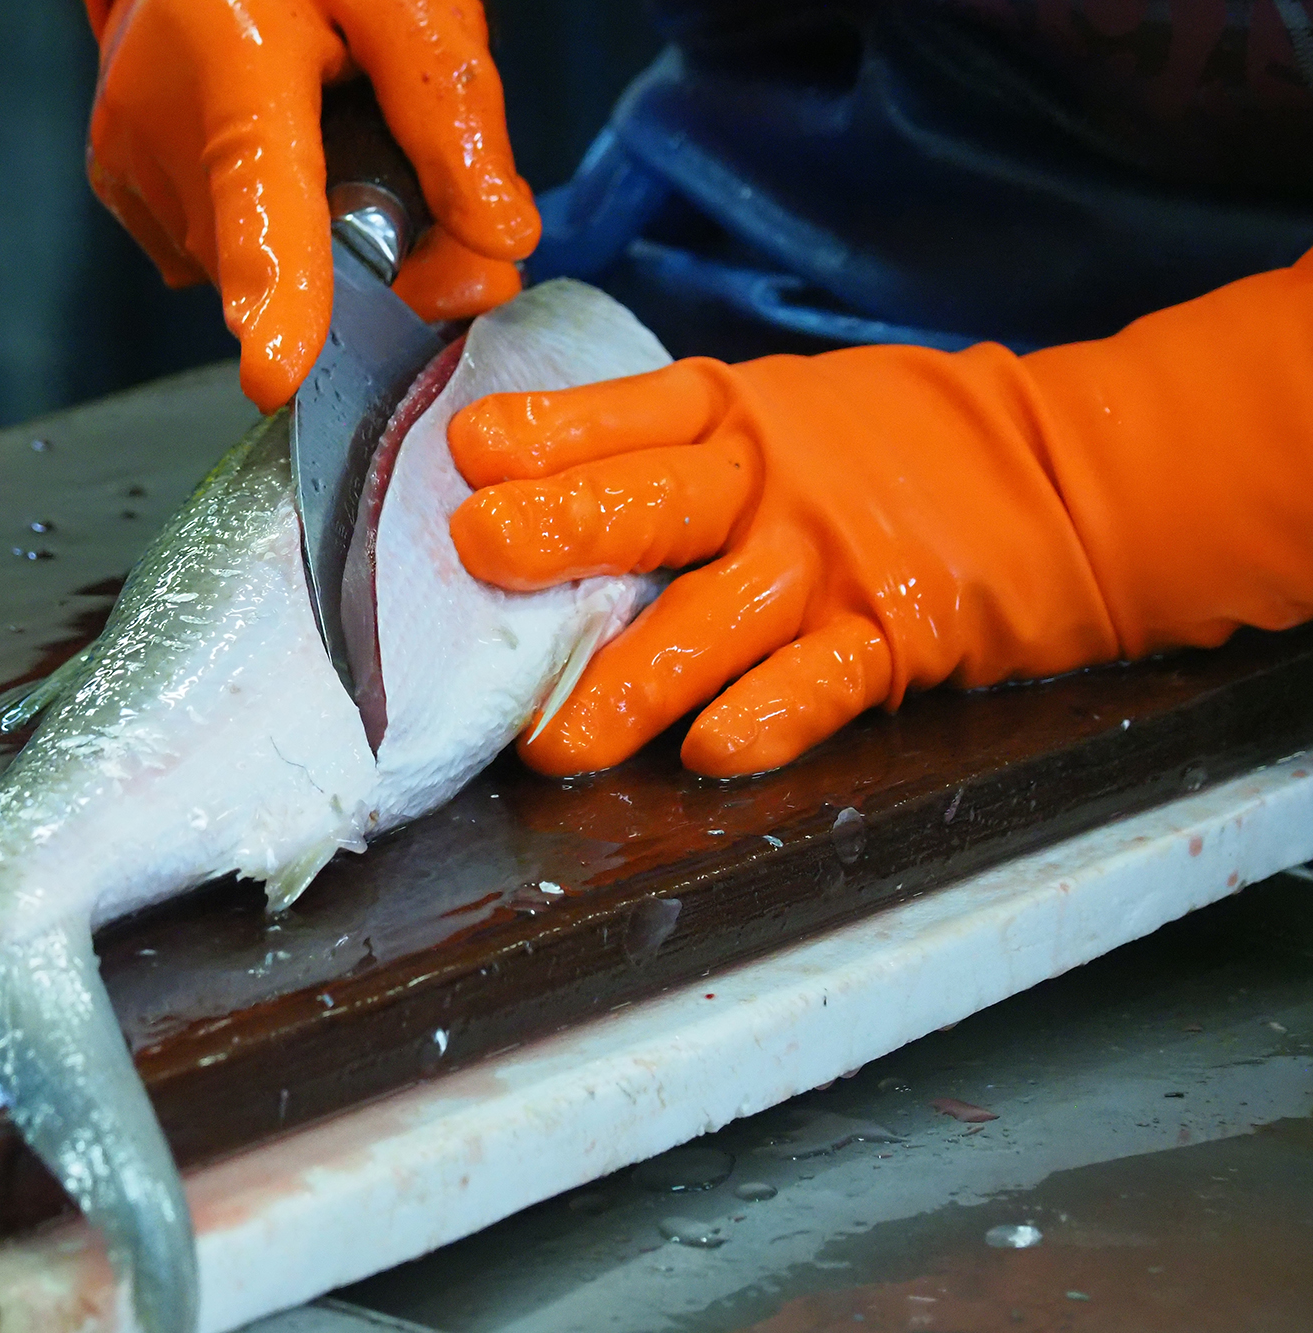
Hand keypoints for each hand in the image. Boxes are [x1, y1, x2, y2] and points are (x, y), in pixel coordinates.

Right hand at [84, 0, 538, 409]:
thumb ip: (452, 108)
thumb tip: (500, 238)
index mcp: (237, 57)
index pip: (262, 191)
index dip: (278, 290)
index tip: (276, 373)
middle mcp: (162, 120)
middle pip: (283, 252)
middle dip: (369, 253)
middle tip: (422, 187)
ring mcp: (130, 160)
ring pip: (252, 261)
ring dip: (313, 232)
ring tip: (324, 129)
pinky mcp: (116, 182)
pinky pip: (215, 248)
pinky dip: (265, 225)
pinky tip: (279, 149)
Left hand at [447, 256, 1312, 777]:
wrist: (1071, 476)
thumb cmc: (891, 445)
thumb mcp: (781, 409)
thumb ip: (670, 444)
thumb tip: (519, 484)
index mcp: (731, 414)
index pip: (629, 416)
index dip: (549, 432)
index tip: (469, 453)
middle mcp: (769, 484)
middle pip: (654, 503)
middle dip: (565, 527)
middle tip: (480, 550)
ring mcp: (828, 563)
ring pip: (714, 619)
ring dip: (631, 683)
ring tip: (556, 742)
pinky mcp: (893, 636)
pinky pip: (818, 684)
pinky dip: (767, 719)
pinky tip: (711, 752)